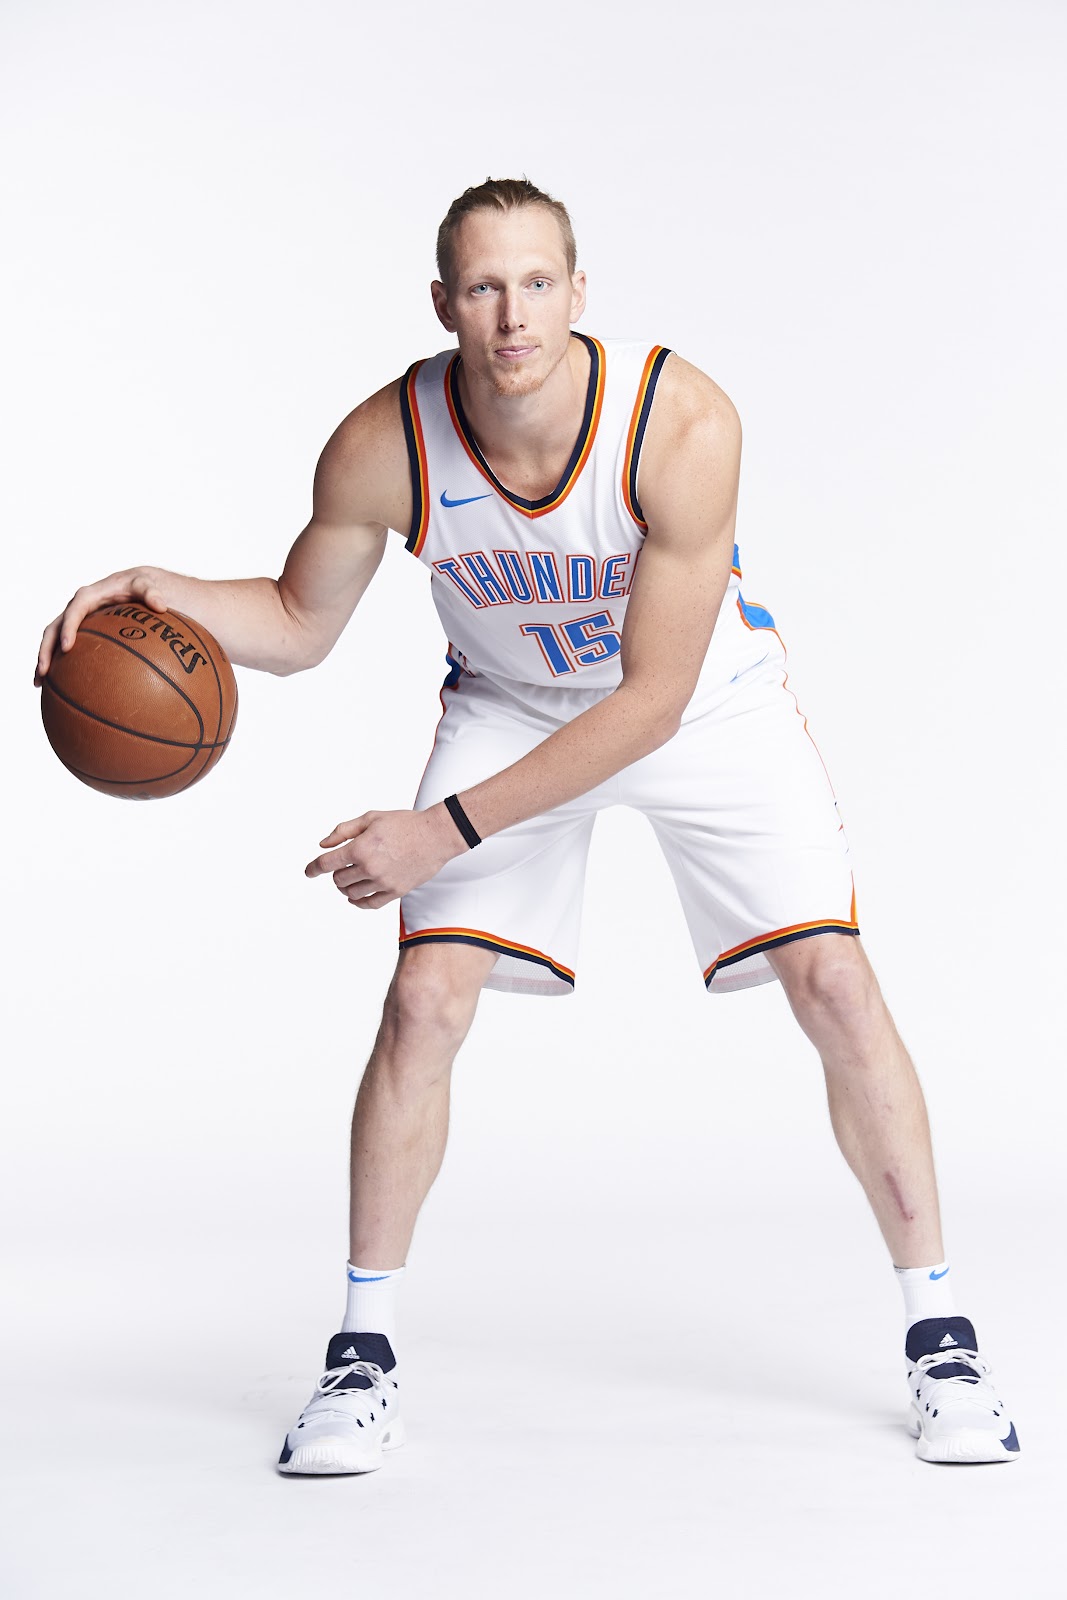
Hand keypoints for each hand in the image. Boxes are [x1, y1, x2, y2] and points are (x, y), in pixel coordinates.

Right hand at [37, 568, 168, 682]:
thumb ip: (151, 593)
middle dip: (46, 649)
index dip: (68, 628)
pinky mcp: (81, 631)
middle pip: (54, 628)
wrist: (136, 586)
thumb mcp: (147, 585)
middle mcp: (77, 608)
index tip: (66, 647)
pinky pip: (65, 647)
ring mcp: (77, 620)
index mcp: (89, 596)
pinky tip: (56, 685)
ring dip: (45, 659)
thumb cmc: (141, 586)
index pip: (74, 611)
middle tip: (44, 670)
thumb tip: (160, 605)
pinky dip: (59, 664)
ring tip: (39, 682)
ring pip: (53, 640)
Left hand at [305, 805, 463, 907]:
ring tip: (351, 879)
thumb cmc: (404, 823)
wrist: (436, 835)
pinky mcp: (396, 891)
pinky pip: (370, 904)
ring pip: (352, 893)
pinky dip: (358, 902)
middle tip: (342, 867)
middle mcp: (369, 867)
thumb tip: (323, 844)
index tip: (309, 872)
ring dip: (346, 887)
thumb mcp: (371, 818)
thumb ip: (344, 831)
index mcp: (360, 848)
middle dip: (336, 874)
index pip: (327, 863)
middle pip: (339, 880)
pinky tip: (356, 897)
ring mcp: (383, 882)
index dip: (313, 868)